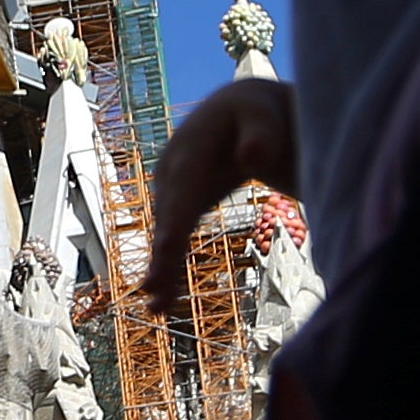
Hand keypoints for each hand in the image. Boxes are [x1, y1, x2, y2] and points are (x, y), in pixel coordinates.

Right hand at [143, 79, 302, 290]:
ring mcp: (171, 186)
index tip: (166, 248)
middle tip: (155, 295)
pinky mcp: (178, 200)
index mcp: (192, 148)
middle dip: (162, 256)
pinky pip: (172, 235)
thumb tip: (252, 158)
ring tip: (158, 307)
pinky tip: (163, 295)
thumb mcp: (263, 116)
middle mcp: (173, 169)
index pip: (185, 189)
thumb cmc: (258, 114)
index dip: (175, 220)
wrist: (241, 111)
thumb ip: (261, 136)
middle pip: (168, 217)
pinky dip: (167, 264)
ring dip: (161, 269)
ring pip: (167, 231)